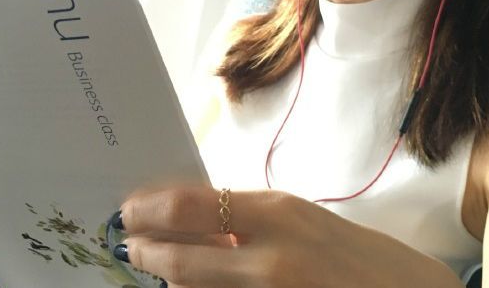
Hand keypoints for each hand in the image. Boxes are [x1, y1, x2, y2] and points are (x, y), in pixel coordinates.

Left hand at [113, 185, 366, 287]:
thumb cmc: (361, 255)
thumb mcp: (306, 222)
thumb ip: (254, 223)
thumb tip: (201, 224)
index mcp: (278, 213)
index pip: (192, 207)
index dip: (151, 210)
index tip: (130, 210)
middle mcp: (269, 257)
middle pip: (182, 261)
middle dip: (146, 253)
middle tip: (128, 246)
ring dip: (171, 284)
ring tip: (156, 270)